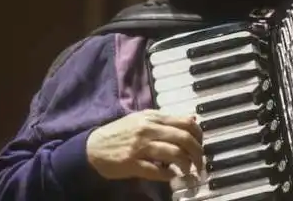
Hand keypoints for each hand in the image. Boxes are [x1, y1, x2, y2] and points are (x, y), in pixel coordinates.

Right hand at [86, 109, 203, 181]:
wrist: (92, 147)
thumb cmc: (120, 133)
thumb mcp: (143, 119)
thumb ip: (166, 120)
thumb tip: (192, 120)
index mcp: (153, 117)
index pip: (186, 123)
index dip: (199, 135)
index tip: (201, 145)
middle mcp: (148, 129)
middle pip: (184, 139)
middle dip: (197, 153)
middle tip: (199, 162)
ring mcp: (140, 146)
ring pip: (174, 154)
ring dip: (186, 165)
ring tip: (187, 170)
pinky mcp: (132, 163)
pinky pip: (157, 170)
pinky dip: (169, 175)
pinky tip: (171, 176)